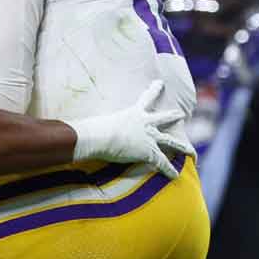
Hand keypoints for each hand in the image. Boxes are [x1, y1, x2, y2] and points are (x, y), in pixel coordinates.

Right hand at [69, 81, 190, 178]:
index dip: (154, 90)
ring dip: (182, 146)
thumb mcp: (95, 121)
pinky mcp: (149, 153)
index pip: (146, 98)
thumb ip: (89, 123)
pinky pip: (162, 163)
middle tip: (180, 113)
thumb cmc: (94, 130)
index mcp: (133, 113)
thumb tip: (67, 124)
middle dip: (173, 116)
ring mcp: (149, 138)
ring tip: (192, 151)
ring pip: (171, 141)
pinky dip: (169, 170)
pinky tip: (175, 176)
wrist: (101, 137)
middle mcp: (145, 123)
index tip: (160, 83)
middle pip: (164, 117)